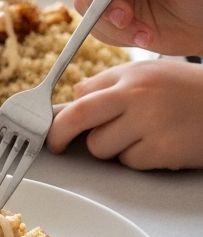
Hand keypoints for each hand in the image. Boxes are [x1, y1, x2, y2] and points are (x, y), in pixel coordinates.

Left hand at [47, 61, 202, 168]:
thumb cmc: (186, 89)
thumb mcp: (149, 73)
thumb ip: (110, 83)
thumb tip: (74, 98)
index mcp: (130, 77)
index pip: (80, 97)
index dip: (58, 117)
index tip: (50, 128)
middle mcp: (136, 98)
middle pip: (79, 119)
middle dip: (60, 136)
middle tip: (58, 145)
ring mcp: (149, 125)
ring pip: (102, 147)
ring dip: (111, 148)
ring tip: (137, 135)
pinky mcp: (162, 151)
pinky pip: (130, 162)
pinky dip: (138, 159)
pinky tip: (157, 144)